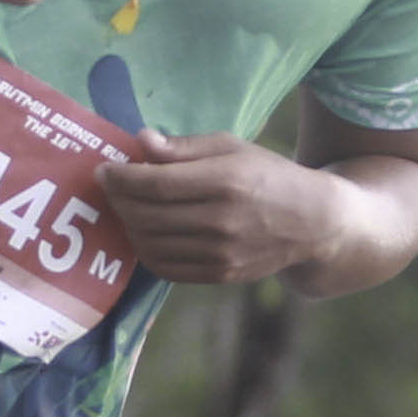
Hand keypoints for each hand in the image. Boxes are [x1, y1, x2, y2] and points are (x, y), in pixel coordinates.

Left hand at [89, 134, 336, 285]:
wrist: (313, 223)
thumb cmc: (268, 174)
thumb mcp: (232, 147)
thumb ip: (184, 147)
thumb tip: (142, 141)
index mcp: (225, 181)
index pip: (155, 183)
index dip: (121, 177)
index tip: (104, 169)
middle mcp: (221, 221)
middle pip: (147, 215)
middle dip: (118, 199)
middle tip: (110, 186)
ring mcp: (220, 254)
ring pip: (150, 244)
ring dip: (127, 225)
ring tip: (125, 207)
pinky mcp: (219, 275)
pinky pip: (164, 268)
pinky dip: (144, 250)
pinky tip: (144, 232)